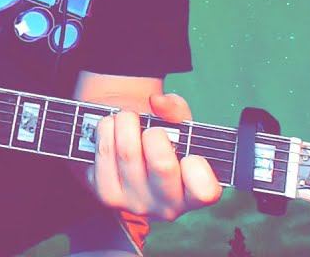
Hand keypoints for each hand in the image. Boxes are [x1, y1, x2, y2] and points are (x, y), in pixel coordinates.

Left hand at [88, 92, 222, 220]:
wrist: (127, 147)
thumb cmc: (161, 138)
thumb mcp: (177, 124)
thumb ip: (175, 109)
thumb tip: (157, 102)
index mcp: (194, 193)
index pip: (205, 192)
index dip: (197, 167)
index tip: (189, 154)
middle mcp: (167, 207)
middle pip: (162, 165)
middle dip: (154, 133)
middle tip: (151, 128)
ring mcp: (136, 204)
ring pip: (128, 153)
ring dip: (126, 123)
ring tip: (128, 118)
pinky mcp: (108, 195)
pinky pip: (105, 153)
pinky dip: (106, 130)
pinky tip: (112, 128)